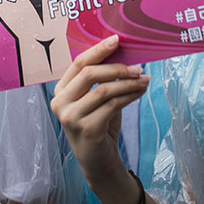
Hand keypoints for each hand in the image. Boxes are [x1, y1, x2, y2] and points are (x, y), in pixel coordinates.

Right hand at [50, 35, 149, 203]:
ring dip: (128, 83)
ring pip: (103, 89)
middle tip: (137, 67)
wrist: (98, 162)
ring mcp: (70, 117)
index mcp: (60, 91)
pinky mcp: (86, 129)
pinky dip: (129, 96)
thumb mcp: (96, 100)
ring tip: (144, 80)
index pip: (78, 63)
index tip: (116, 40)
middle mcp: (60, 102)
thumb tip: (125, 56)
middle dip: (116, 67)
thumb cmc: (98, 126)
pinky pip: (112, 105)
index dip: (97, 50)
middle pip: (89, 73)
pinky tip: (140, 92)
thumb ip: (102, 81)